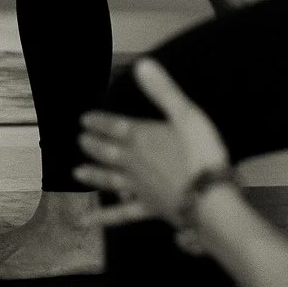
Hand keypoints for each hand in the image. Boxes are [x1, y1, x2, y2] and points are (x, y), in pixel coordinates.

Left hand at [75, 59, 232, 231]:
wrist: (210, 198)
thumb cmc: (202, 154)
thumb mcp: (187, 116)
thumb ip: (163, 91)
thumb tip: (142, 64)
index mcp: (143, 138)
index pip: (115, 127)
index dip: (98, 122)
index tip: (84, 120)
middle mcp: (134, 162)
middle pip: (109, 152)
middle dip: (93, 145)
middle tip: (80, 141)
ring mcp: (138, 187)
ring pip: (110, 179)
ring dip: (94, 175)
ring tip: (77, 172)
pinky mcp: (147, 209)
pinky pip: (120, 214)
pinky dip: (101, 218)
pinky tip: (84, 222)